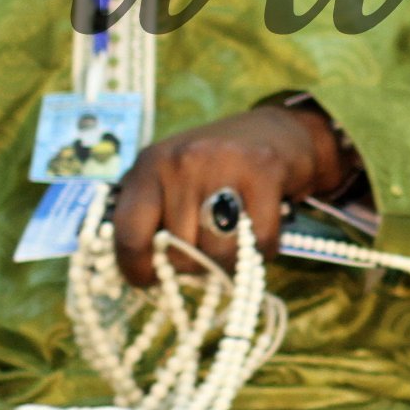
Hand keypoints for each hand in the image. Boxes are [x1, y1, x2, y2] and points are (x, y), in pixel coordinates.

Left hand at [110, 103, 345, 288]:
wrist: (281, 130)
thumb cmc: (219, 165)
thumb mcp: (172, 178)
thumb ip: (153, 216)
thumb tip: (147, 272)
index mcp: (150, 164)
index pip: (128, 232)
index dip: (137, 268)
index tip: (152, 279)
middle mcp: (182, 161)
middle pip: (178, 251)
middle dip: (193, 264)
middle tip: (206, 249)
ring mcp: (224, 164)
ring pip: (217, 252)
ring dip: (228, 261)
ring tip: (233, 240)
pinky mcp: (264, 172)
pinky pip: (257, 242)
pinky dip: (260, 252)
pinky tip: (258, 234)